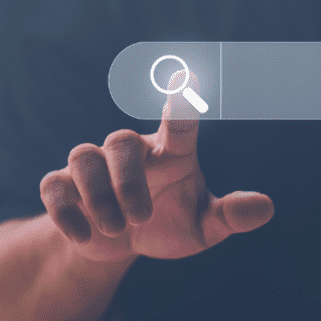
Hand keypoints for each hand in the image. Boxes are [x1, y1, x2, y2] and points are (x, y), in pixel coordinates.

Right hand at [39, 70, 273, 262]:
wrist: (121, 245)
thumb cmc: (169, 224)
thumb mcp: (203, 228)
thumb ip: (230, 216)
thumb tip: (266, 208)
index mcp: (171, 154)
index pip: (180, 122)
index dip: (183, 100)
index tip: (188, 76)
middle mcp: (132, 151)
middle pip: (120, 143)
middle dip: (127, 182)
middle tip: (141, 218)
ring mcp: (95, 165)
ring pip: (83, 158)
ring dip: (98, 197)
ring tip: (116, 229)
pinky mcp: (64, 186)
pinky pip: (54, 186)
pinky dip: (66, 212)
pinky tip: (85, 235)